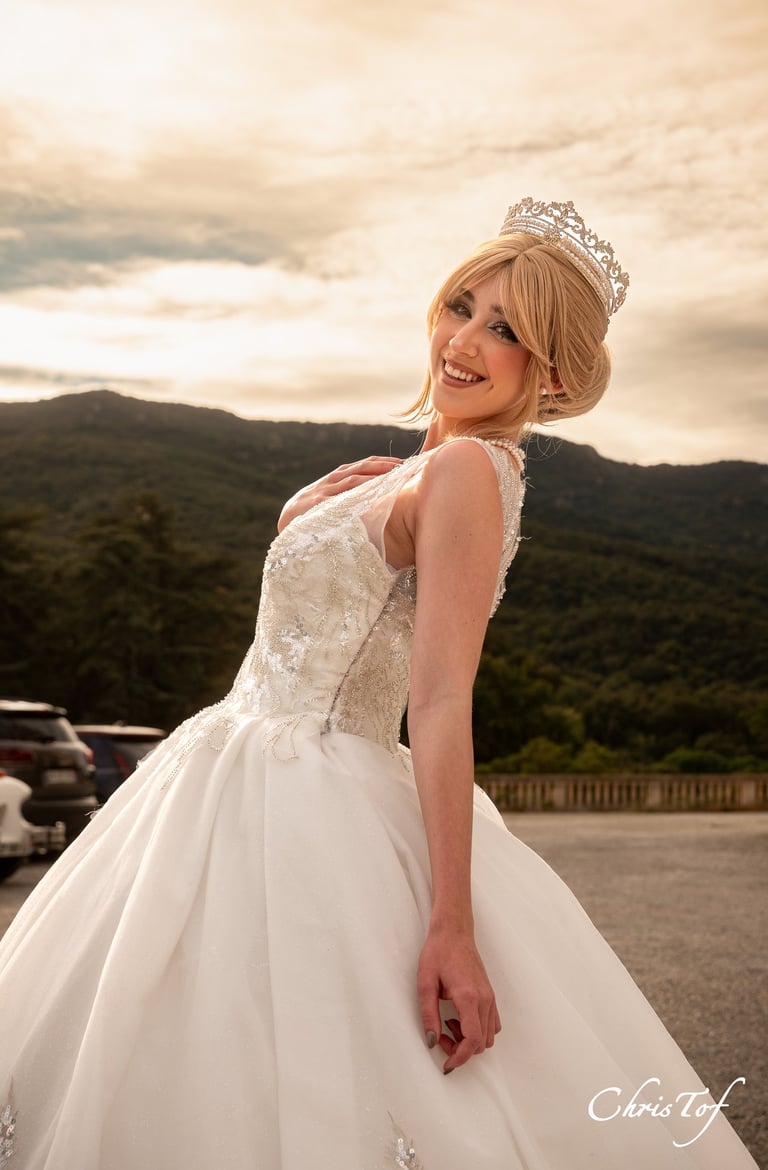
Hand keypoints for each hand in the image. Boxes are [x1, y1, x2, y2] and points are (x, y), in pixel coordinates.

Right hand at [277, 455, 402, 531]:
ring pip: (354, 478)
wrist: (287, 522)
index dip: (382, 462)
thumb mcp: (330, 501)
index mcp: (336, 478)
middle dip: (384, 465)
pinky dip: (358, 491)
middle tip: (404, 466)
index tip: (402, 463)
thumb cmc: (312, 514)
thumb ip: (347, 497)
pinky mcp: (321, 503)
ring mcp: (326, 490)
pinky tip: (373, 491)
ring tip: (394, 476)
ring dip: (375, 475)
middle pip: (361, 467)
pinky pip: (342, 495)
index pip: (362, 465)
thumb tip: (373, 501)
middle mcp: (332, 480)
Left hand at [417, 924, 501, 1074]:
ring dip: (470, 1040)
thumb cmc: (438, 952)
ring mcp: (490, 997)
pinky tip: (460, 1018)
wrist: (454, 930)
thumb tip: (431, 1041)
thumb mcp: (425, 983)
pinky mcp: (490, 994)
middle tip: (440, 1035)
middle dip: (461, 1049)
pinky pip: (492, 1024)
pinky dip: (478, 1030)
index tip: (446, 1063)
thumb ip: (428, 1015)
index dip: (459, 1058)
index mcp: (469, 998)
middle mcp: (485, 1000)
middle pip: (482, 1043)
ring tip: (449, 1024)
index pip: (472, 1041)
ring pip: (490, 1036)